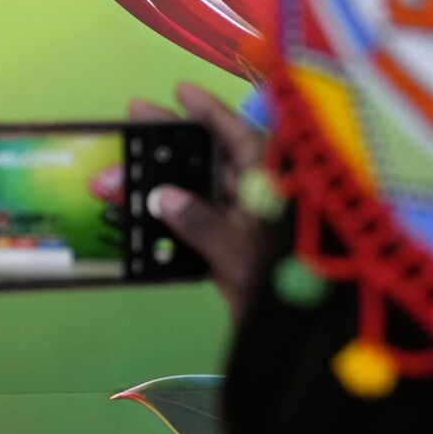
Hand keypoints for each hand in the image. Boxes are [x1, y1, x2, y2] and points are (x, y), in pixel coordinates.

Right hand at [129, 81, 267, 319]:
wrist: (302, 342)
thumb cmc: (285, 294)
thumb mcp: (239, 254)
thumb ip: (200, 223)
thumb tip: (162, 195)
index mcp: (276, 190)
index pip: (242, 138)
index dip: (211, 112)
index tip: (180, 91)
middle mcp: (264, 201)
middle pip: (218, 158)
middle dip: (178, 138)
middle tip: (138, 115)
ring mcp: (250, 227)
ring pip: (205, 191)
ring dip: (169, 179)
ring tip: (130, 161)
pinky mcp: (237, 253)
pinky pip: (201, 224)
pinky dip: (175, 217)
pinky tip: (143, 209)